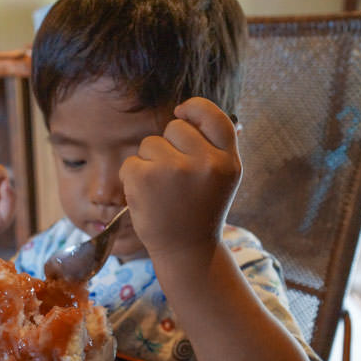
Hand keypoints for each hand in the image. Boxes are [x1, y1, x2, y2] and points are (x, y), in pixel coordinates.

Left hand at [119, 97, 240, 256]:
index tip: (182, 112)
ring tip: (162, 191)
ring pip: (150, 143)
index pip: (214, 116)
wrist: (186, 251)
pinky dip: (132, 177)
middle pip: (175, 127)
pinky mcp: (145, 177)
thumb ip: (212, 147)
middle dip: (169, 146)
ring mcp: (175, 169)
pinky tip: (146, 197)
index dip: (195, 108)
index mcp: (228, 161)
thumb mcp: (221, 179)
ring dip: (149, 162)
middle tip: (175, 179)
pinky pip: (131, 161)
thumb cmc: (199, 212)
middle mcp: (206, 163)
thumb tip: (190, 110)